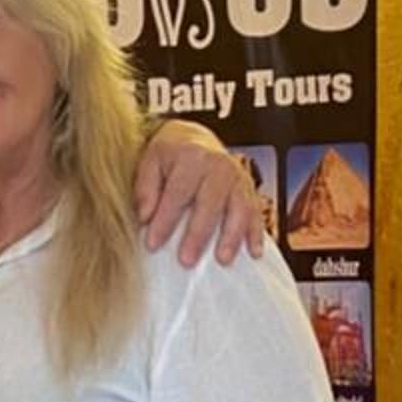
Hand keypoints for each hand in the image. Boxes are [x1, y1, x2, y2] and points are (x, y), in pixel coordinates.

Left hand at [135, 124, 266, 266]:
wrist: (195, 140)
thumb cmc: (170, 157)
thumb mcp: (150, 162)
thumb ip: (145, 189)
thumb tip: (145, 216)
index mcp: (191, 156)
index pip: (177, 193)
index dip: (165, 220)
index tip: (153, 245)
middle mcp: (219, 165)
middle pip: (210, 202)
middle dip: (198, 233)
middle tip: (186, 260)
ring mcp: (238, 177)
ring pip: (239, 208)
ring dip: (232, 236)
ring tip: (222, 260)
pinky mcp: (249, 189)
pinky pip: (255, 212)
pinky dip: (256, 233)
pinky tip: (254, 253)